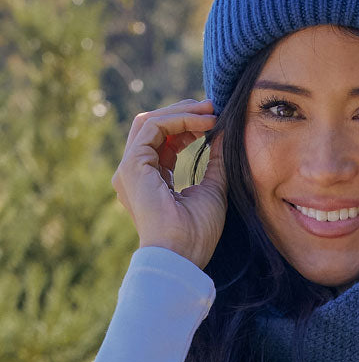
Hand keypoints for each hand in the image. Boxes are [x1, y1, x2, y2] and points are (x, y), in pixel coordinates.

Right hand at [112, 99, 225, 269]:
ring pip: (151, 121)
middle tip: (213, 106)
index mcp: (150, 180)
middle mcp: (135, 172)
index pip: (164, 142)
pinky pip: (154, 128)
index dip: (188, 126)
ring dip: (182, 112)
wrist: (182, 255)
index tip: (215, 120)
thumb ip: (216, 160)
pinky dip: (179, 120)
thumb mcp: (214, 188)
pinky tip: (203, 123)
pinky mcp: (132, 165)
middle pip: (154, 127)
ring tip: (210, 111)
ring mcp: (130, 168)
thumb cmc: (196, 232)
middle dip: (184, 112)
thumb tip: (225, 132)